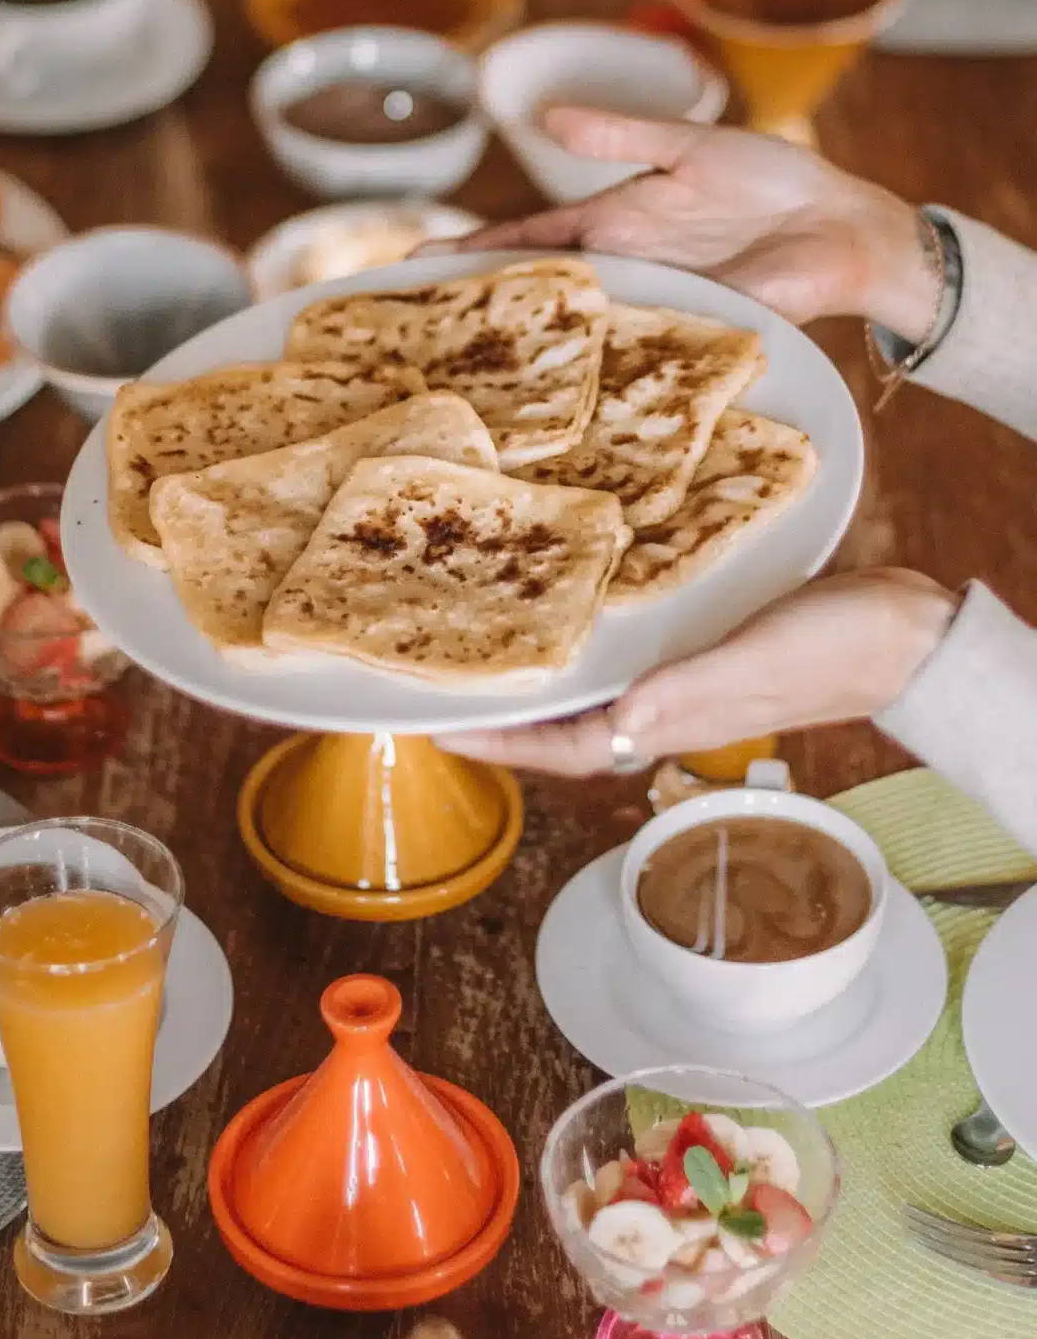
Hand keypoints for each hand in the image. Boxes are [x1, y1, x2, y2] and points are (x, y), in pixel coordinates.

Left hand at [440, 570, 958, 776]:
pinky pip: (627, 640)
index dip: (496, 742)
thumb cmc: (831, 648)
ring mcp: (681, 672)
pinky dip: (590, 624)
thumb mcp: (750, 665)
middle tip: (438, 674)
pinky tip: (573, 590)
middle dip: (502, 704)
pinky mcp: (701, 636)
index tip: (433, 727)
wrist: (904, 629)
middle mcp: (662, 703)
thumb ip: (683, 691)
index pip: (558, 747)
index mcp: (664, 720)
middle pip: (562, 718)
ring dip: (539, 664)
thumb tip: (616, 717)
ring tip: (484, 633)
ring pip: (589, 679)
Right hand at [454, 110, 940, 335]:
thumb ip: (621, 136)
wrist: (844, 229)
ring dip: (526, 356)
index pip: (527, 241)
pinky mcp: (689, 339)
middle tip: (409, 335)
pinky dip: (593, 380)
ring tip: (460, 375)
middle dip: (479, 313)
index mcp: (613, 223)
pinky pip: (632, 362)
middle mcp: (622, 275)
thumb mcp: (688, 147)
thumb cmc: (773, 181)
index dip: (472, 252)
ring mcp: (652, 312)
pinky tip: (552, 403)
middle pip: (538, 297)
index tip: (412, 267)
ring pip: (575, 338)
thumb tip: (547, 118)